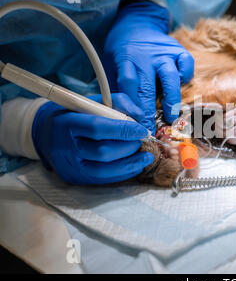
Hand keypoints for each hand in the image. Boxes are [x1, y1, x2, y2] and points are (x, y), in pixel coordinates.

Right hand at [32, 93, 153, 184]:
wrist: (45, 133)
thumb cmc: (74, 114)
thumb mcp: (92, 101)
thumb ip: (118, 103)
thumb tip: (140, 117)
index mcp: (68, 123)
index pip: (98, 128)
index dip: (123, 130)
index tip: (142, 130)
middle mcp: (66, 147)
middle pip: (102, 152)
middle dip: (128, 147)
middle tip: (143, 141)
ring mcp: (69, 165)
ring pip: (103, 170)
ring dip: (130, 164)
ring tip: (145, 157)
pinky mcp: (74, 178)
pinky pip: (102, 180)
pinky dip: (122, 174)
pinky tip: (134, 166)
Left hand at [103, 1, 193, 133]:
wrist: (138, 22)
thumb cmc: (123, 50)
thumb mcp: (111, 64)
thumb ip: (115, 85)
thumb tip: (116, 115)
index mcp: (126, 59)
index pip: (128, 85)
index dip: (130, 106)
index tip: (132, 124)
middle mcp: (146, 56)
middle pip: (147, 86)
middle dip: (148, 110)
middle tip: (149, 128)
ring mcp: (164, 53)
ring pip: (170, 77)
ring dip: (170, 98)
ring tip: (171, 115)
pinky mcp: (179, 50)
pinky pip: (186, 64)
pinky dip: (186, 75)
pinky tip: (182, 85)